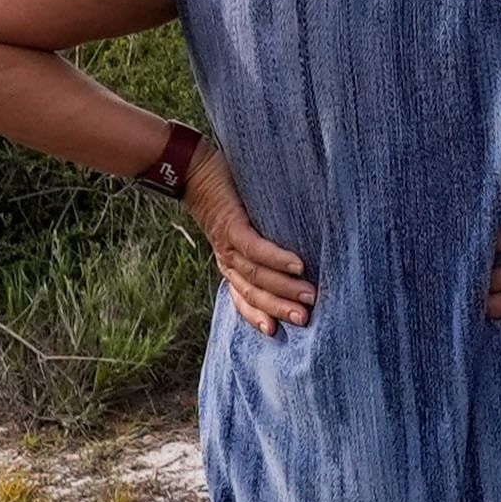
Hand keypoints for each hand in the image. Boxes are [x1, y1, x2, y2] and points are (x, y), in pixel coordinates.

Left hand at [186, 141, 315, 334]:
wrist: (191, 168)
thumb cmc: (224, 193)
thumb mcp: (241, 223)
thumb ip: (260, 239)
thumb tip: (295, 255)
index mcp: (230, 263)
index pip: (243, 298)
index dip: (258, 316)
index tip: (276, 333)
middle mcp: (227, 258)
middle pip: (253, 292)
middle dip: (279, 308)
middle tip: (306, 319)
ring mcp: (227, 243)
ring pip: (256, 274)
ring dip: (284, 287)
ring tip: (309, 295)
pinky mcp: (231, 224)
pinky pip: (254, 248)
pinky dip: (276, 258)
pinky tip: (297, 265)